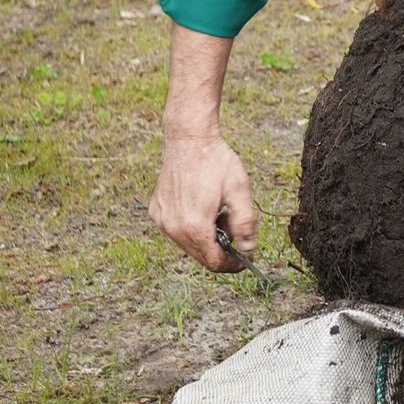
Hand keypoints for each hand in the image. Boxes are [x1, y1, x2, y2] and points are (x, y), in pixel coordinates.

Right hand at [150, 133, 256, 271]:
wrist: (189, 138)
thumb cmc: (216, 161)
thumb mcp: (239, 190)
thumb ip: (245, 222)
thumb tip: (248, 247)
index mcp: (194, 226)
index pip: (213, 262)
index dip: (231, 264)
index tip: (243, 258)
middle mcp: (173, 228)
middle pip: (200, 256)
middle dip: (220, 249)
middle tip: (233, 226)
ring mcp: (162, 220)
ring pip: (187, 245)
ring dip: (206, 238)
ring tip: (218, 213)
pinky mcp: (156, 211)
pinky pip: (175, 231)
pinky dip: (190, 228)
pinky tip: (201, 208)